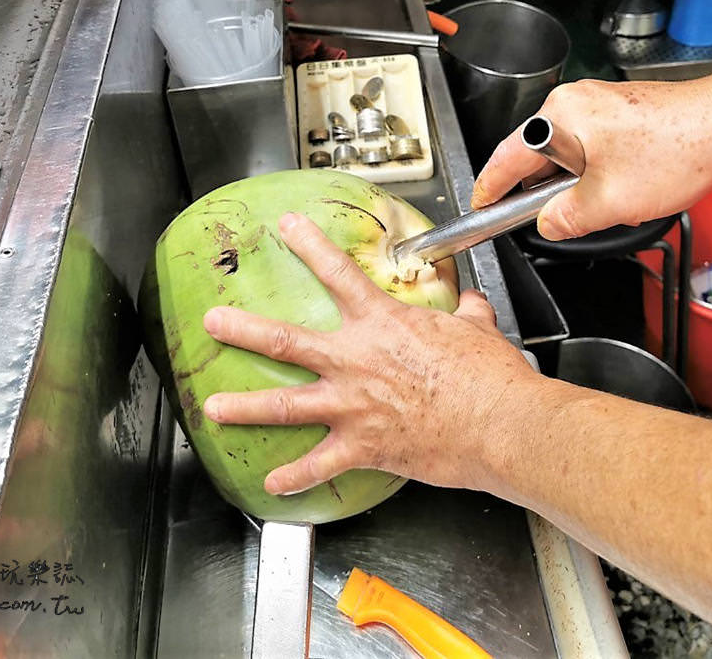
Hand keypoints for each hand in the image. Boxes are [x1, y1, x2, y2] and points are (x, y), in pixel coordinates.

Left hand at [201, 213, 538, 495]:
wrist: (498, 423)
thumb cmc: (489, 376)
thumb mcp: (478, 330)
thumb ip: (466, 313)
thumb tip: (470, 302)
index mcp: (383, 324)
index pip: (338, 273)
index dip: (309, 245)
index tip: (287, 228)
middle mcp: (356, 361)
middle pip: (286, 340)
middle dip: (243, 329)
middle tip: (214, 322)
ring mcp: (353, 406)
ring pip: (285, 404)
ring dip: (244, 406)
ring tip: (215, 406)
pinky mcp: (363, 446)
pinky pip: (319, 466)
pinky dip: (293, 479)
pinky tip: (272, 484)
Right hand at [471, 78, 711, 239]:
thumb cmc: (679, 149)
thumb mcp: (608, 202)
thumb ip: (566, 218)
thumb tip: (550, 223)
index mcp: (559, 115)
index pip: (506, 158)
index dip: (490, 189)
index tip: (481, 208)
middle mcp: (575, 102)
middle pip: (538, 156)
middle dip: (546, 192)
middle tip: (556, 220)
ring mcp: (602, 105)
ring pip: (571, 156)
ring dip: (580, 185)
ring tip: (610, 204)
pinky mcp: (624, 113)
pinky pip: (595, 148)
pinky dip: (600, 174)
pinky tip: (627, 190)